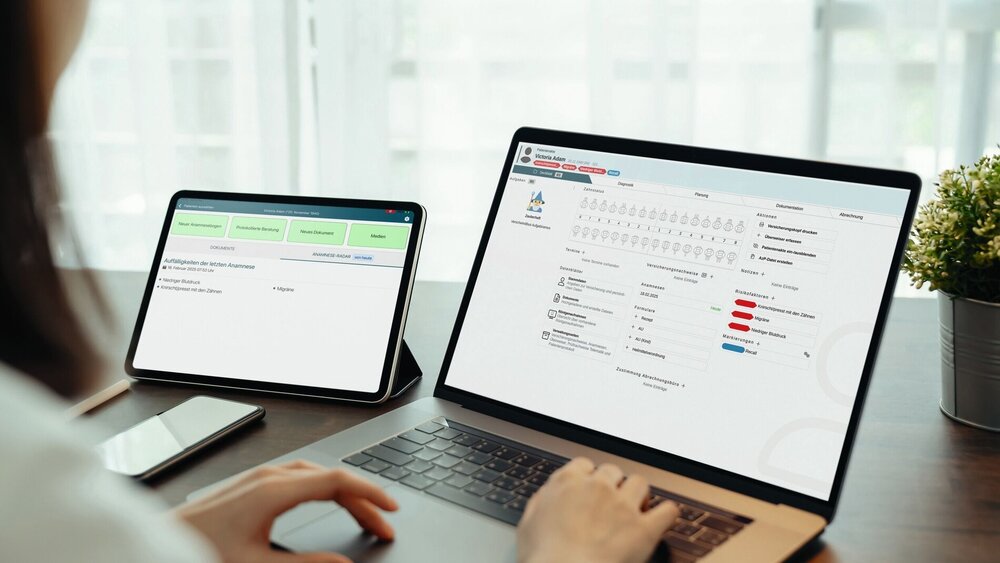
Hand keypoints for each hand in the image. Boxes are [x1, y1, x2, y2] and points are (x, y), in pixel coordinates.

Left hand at [176, 460, 397, 562]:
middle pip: (331, 478)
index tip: (391, 507)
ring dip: (344, 493)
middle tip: (385, 525)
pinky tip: (328, 502)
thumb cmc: (199, 551)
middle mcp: (268, 477)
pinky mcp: (251, 484)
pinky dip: (324, 488)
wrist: (156, 544)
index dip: (369, 493)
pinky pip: (300, 476)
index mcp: (273, 490)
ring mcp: (259, 477)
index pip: (336, 481)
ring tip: (364, 516)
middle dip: (363, 500)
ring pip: (317, 475)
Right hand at [516, 457, 677, 562]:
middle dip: (613, 485)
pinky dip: (666, 514)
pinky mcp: (644, 529)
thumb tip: (547, 496)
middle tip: (611, 504)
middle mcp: (597, 488)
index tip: (589, 490)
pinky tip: (661, 519)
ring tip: (636, 509)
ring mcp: (623, 506)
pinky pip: (667, 511)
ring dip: (638, 495)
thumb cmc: (543, 558)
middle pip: (613, 472)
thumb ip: (540, 503)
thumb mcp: (527, 525)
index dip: (589, 479)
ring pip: (640, 483)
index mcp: (567, 483)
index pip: (585, 465)